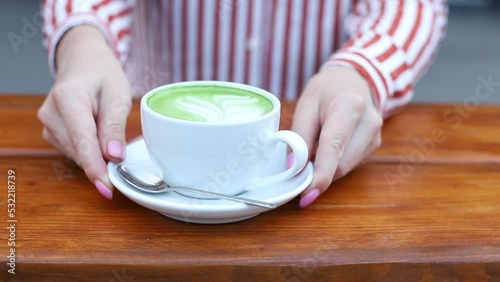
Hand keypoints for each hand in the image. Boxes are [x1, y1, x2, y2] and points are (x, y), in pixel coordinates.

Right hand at [37, 25, 131, 198]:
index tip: (107, 188)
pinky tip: (98, 134)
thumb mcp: (118, 94)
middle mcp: (51, 113)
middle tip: (124, 153)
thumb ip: (115, 125)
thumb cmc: (103, 74)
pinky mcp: (51, 132)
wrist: (83, 62)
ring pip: (77, 154)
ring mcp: (48, 124)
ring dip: (97, 154)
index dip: (96, 168)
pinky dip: (90, 150)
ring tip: (108, 129)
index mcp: (68, 98)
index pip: (82, 141)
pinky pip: (75, 151)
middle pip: (80, 151)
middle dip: (103, 160)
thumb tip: (114, 156)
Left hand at [291, 66, 382, 206]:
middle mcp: (369, 122)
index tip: (307, 196)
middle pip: (340, 164)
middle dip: (318, 172)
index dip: (320, 176)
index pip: (334, 148)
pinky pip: (351, 164)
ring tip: (314, 148)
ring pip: (346, 168)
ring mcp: (375, 135)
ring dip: (326, 167)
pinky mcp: (375, 144)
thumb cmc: (326, 91)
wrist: (353, 79)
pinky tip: (328, 147)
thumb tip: (293, 166)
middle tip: (298, 167)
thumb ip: (299, 136)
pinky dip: (335, 162)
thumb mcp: (306, 105)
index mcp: (349, 107)